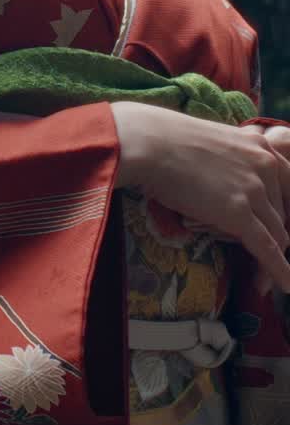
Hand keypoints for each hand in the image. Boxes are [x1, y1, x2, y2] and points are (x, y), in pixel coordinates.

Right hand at [110, 102, 289, 293]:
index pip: (284, 186)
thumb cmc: (164, 139)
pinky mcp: (239, 213)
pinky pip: (267, 248)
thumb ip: (225, 159)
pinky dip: (278, 270)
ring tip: (264, 279)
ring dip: (274, 259)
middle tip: (266, 256)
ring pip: (277, 233)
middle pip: (281, 212)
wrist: (149, 142)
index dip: (280, 212)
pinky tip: (285, 285)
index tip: (273, 227)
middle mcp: (264, 164)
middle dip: (276, 236)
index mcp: (258, 145)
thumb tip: (217, 175)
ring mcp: (253, 189)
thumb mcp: (208, 142)